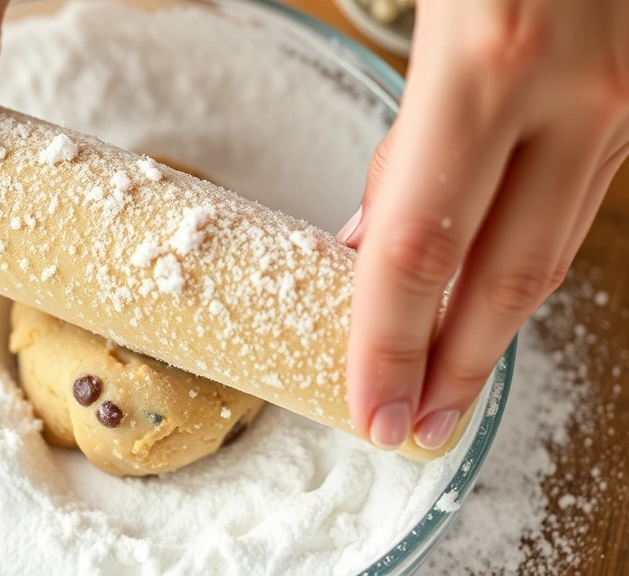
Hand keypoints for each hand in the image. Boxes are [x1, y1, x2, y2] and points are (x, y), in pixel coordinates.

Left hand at [339, 0, 628, 450]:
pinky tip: (485, 292)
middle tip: (412, 427)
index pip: (420, 248)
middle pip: (505, 278)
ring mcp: (624, 100)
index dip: (389, 343)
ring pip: (551, 249)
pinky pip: (576, 203)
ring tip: (443, 380)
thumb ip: (398, 130)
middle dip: (453, 367)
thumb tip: (370, 237)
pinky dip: (523, 259)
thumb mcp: (431, 14)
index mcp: (494, 64)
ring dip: (491, 327)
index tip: (372, 409)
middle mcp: (577, 95)